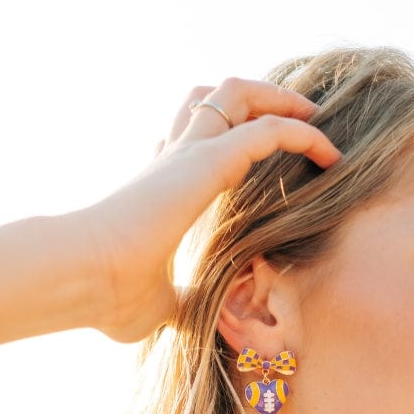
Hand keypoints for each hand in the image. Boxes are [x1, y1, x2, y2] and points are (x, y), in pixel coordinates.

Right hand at [81, 77, 341, 341]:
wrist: (84, 275)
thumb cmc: (108, 294)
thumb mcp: (157, 302)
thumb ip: (179, 300)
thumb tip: (195, 321)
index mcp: (158, 185)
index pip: (184, 139)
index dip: (218, 136)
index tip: (252, 154)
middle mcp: (172, 158)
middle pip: (209, 100)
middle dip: (255, 100)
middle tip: (296, 120)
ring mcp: (188, 153)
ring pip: (236, 92)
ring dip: (280, 100)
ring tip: (314, 119)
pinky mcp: (209, 159)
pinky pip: (268, 128)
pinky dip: (303, 133)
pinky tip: (329, 153)